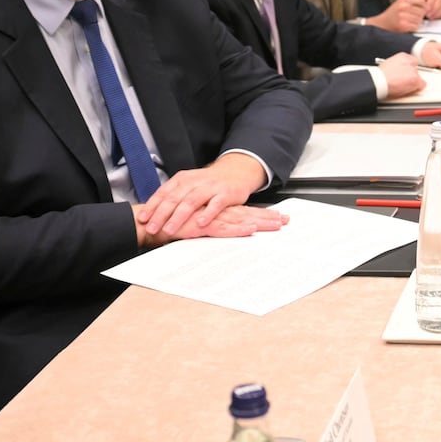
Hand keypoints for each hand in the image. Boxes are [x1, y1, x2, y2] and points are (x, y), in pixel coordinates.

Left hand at [135, 152, 267, 239]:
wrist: (235, 172)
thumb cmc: (208, 183)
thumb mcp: (188, 184)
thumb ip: (172, 196)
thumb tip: (150, 212)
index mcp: (182, 179)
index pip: (163, 193)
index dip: (152, 206)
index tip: (143, 219)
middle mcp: (195, 182)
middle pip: (175, 198)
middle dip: (161, 215)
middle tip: (153, 228)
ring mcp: (210, 187)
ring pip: (191, 202)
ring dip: (179, 217)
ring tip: (170, 229)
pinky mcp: (225, 194)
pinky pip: (215, 205)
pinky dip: (207, 214)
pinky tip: (200, 223)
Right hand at [137, 203, 289, 247]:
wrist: (153, 222)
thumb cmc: (174, 223)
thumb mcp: (197, 223)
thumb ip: (212, 224)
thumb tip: (226, 229)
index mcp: (218, 211)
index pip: (245, 212)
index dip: (263, 214)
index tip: (280, 217)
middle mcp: (218, 213)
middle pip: (249, 214)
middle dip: (269, 217)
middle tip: (287, 220)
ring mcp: (211, 219)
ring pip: (241, 220)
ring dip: (260, 222)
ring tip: (277, 224)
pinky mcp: (203, 226)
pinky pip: (224, 228)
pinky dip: (238, 229)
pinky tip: (250, 230)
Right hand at [368, 0, 425, 32]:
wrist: (381, 23)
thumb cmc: (393, 13)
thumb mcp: (401, 3)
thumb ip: (412, 1)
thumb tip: (427, 5)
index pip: (421, 0)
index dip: (424, 6)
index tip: (423, 10)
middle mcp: (402, 6)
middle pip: (422, 11)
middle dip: (421, 16)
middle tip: (415, 18)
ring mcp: (402, 16)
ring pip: (420, 20)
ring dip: (418, 22)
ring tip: (411, 22)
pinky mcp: (402, 25)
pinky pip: (416, 26)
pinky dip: (414, 28)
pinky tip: (409, 26)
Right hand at [378, 52, 422, 97]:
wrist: (378, 81)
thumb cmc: (379, 76)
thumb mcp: (388, 65)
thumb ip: (397, 66)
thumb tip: (399, 72)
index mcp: (402, 56)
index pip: (413, 62)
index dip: (410, 69)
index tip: (407, 74)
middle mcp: (409, 62)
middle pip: (416, 70)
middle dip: (411, 76)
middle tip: (404, 82)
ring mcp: (413, 71)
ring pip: (419, 78)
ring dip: (413, 82)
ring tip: (402, 87)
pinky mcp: (415, 79)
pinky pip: (422, 85)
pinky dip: (417, 88)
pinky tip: (408, 90)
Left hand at [415, 0, 440, 18]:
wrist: (420, 6)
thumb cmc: (417, 2)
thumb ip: (417, 0)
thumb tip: (420, 3)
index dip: (430, 3)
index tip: (426, 9)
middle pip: (440, 0)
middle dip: (434, 9)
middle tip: (428, 15)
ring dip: (437, 13)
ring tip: (430, 17)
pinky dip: (440, 15)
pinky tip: (434, 18)